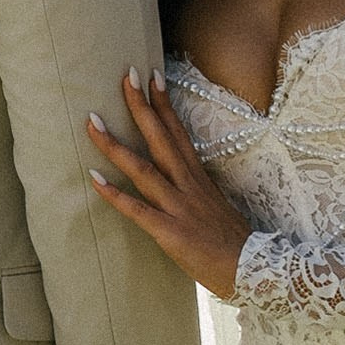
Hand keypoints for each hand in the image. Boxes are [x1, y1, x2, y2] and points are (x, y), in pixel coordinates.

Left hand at [87, 71, 249, 300]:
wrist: (253, 269)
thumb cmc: (234, 242)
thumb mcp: (215, 206)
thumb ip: (195, 191)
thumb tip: (182, 181)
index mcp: (197, 177)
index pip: (178, 132)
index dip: (164, 104)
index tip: (152, 76)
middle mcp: (187, 185)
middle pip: (160, 138)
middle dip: (141, 106)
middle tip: (125, 75)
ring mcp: (178, 206)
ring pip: (142, 168)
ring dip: (114, 145)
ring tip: (91, 122)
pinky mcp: (169, 231)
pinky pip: (137, 210)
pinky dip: (115, 195)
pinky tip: (94, 180)